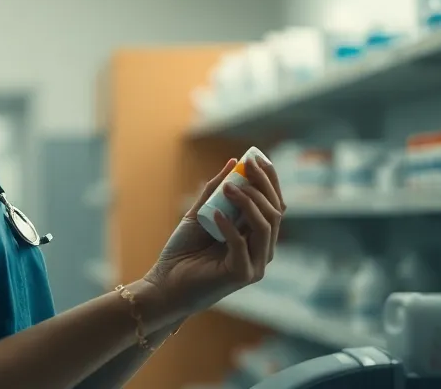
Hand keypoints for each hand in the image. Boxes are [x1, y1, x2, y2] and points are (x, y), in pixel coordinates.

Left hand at [140, 156, 285, 324]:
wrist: (165, 283)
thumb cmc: (183, 251)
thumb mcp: (200, 213)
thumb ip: (216, 191)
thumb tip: (232, 162)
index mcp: (256, 236)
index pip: (275, 204)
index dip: (270, 180)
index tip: (257, 157)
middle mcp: (261, 250)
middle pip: (275, 213)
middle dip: (262, 185)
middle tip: (246, 165)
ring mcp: (254, 264)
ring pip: (265, 226)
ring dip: (248, 202)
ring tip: (228, 188)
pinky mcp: (241, 275)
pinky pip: (241, 244)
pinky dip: (229, 226)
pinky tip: (214, 214)